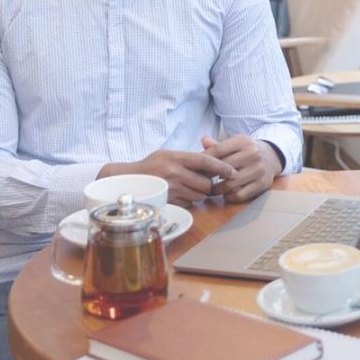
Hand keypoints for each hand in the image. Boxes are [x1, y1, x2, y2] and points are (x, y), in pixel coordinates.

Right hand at [98, 150, 235, 205]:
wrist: (126, 180)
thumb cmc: (150, 166)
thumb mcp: (168, 155)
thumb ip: (189, 158)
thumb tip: (213, 160)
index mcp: (176, 157)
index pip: (206, 161)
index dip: (222, 167)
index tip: (232, 171)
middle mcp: (173, 172)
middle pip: (206, 183)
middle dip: (208, 185)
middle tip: (204, 182)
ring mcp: (170, 188)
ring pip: (198, 196)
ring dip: (198, 194)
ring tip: (188, 187)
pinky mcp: (167, 202)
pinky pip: (188, 204)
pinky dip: (188, 201)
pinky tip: (179, 195)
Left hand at [201, 135, 281, 203]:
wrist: (272, 157)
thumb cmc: (246, 151)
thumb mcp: (234, 144)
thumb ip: (218, 145)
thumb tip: (203, 140)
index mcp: (243, 141)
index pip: (217, 150)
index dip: (204, 160)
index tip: (196, 168)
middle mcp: (253, 154)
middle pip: (223, 169)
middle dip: (209, 177)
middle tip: (200, 182)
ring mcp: (259, 170)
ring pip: (230, 184)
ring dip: (217, 190)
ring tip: (211, 190)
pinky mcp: (262, 184)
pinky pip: (239, 195)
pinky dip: (229, 197)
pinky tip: (226, 194)